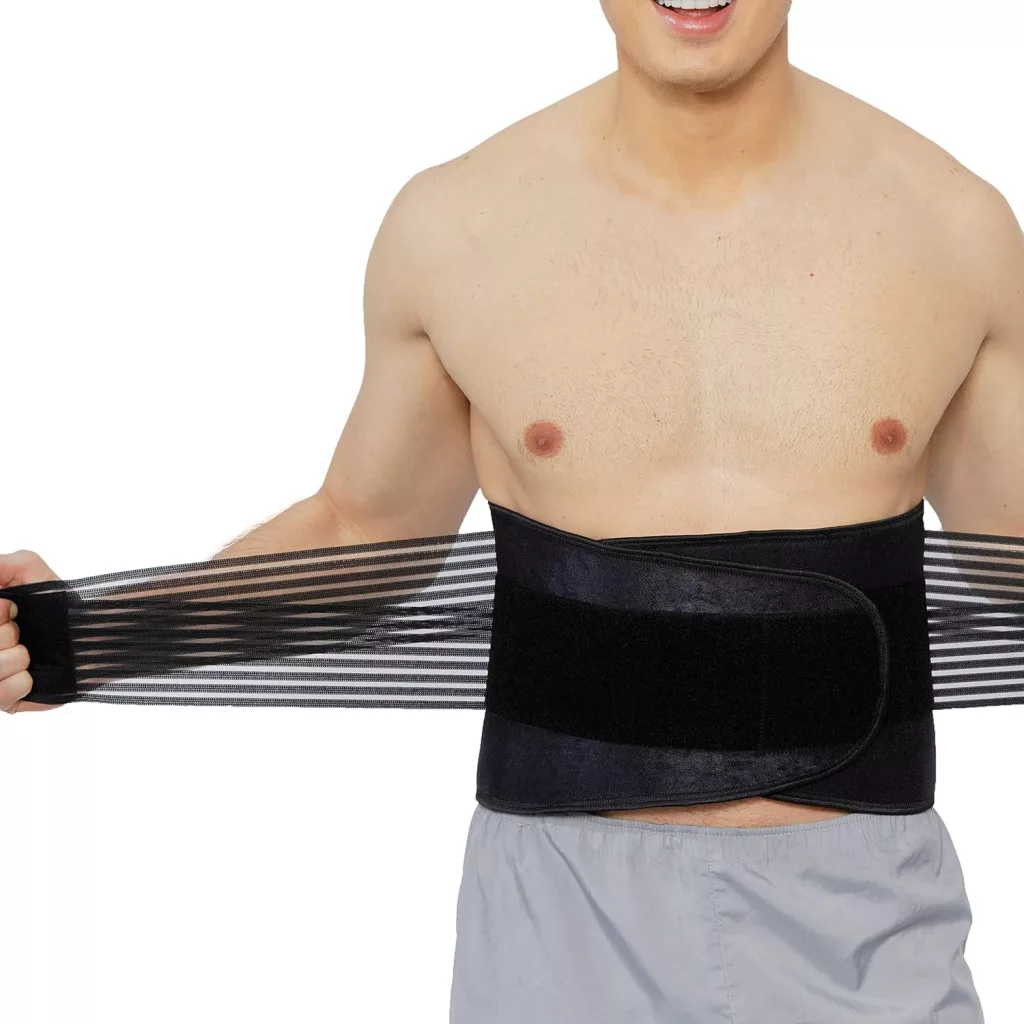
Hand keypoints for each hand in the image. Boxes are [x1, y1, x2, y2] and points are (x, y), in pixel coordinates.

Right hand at [0, 550, 61, 713]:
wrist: (93, 631)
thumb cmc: (57, 602)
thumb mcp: (26, 567)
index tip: (11, 608)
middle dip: (4, 634)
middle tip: (21, 631)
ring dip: (15, 657)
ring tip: (30, 652)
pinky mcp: (6, 701)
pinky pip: (0, 695)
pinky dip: (21, 682)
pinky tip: (33, 674)